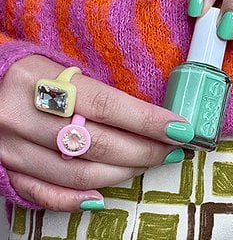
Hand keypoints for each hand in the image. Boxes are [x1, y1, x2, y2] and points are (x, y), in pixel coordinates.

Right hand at [0, 55, 191, 210]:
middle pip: (98, 144)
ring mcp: (10, 148)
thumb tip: (144, 117)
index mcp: (39, 80)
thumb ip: (95, 92)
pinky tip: (104, 197)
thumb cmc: (31, 73)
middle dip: (145, 150)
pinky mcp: (3, 169)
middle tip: (172, 149)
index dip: (148, 120)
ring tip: (148, 164)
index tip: (180, 129)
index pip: (106, 106)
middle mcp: (21, 117)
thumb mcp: (60, 68)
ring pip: (79, 174)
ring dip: (123, 173)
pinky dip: (77, 199)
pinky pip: (43, 194)